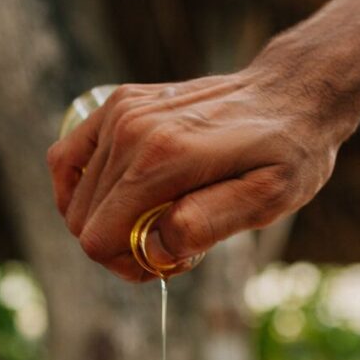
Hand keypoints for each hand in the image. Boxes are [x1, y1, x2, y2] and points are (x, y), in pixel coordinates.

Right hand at [47, 0, 359, 280]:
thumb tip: (151, 248)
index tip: (171, 262)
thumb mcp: (268, 199)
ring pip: (76, 199)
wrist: (292, 94)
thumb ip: (207, 225)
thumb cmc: (286, 154)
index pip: (99, 237)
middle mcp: (132, 130)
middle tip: (173, 241)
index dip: (128, 265)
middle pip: (84, 223)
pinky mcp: (116, 104)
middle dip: (122, 246)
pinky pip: (66, 160)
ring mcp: (120, 112)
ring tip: (159, 217)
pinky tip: (120, 200)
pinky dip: (84, 190)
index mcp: (164, 158)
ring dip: (112, 220)